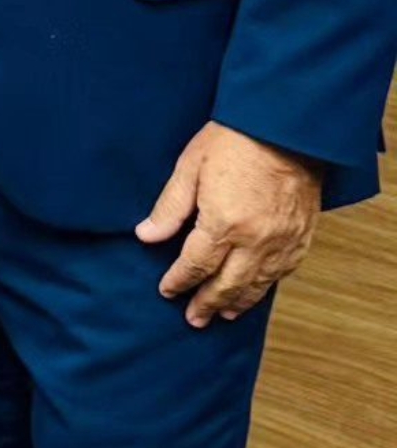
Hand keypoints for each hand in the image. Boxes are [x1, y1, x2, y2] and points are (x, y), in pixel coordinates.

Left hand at [136, 121, 322, 327]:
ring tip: (222, 313)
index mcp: (224, 223)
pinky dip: (266, 286)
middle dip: (207, 303)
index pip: (196, 265)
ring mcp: (282, 242)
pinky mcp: (301, 237)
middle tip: (193, 319)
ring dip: (237, 302)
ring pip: (257, 284)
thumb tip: (146, 235)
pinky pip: (283, 272)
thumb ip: (169, 207)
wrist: (286, 128)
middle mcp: (255, 240)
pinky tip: (256, 290)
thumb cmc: (235, 140)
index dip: (179, 280)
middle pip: (227, 284)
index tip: (167, 290)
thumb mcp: (190, 167)